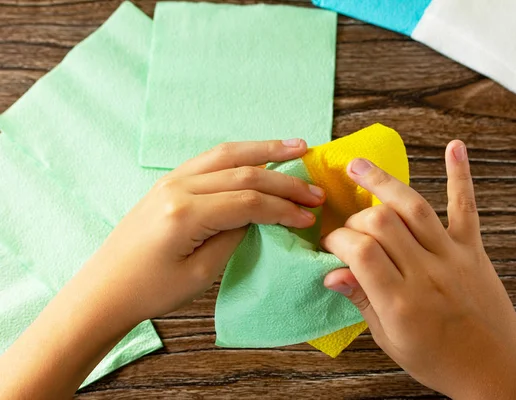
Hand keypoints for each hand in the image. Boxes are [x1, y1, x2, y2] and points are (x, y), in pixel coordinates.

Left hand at [87, 139, 325, 322]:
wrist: (105, 289)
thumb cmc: (151, 291)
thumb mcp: (201, 274)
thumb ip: (233, 236)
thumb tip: (258, 215)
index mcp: (185, 213)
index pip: (248, 201)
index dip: (283, 208)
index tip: (309, 215)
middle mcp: (178, 187)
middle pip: (243, 172)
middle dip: (284, 180)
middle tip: (315, 189)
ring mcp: (171, 180)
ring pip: (227, 154)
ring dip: (265, 151)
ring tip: (297, 146)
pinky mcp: (169, 182)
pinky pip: (210, 159)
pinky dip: (240, 154)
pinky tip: (259, 155)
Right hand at [322, 141, 515, 398]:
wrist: (497, 371)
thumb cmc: (439, 361)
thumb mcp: (390, 341)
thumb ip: (362, 301)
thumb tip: (331, 273)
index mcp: (401, 302)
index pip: (359, 252)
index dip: (337, 240)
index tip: (329, 244)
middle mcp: (427, 273)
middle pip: (382, 224)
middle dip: (355, 218)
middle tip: (347, 227)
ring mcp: (453, 257)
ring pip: (414, 208)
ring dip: (383, 182)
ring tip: (358, 165)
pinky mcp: (473, 250)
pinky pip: (466, 208)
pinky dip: (460, 176)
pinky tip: (454, 147)